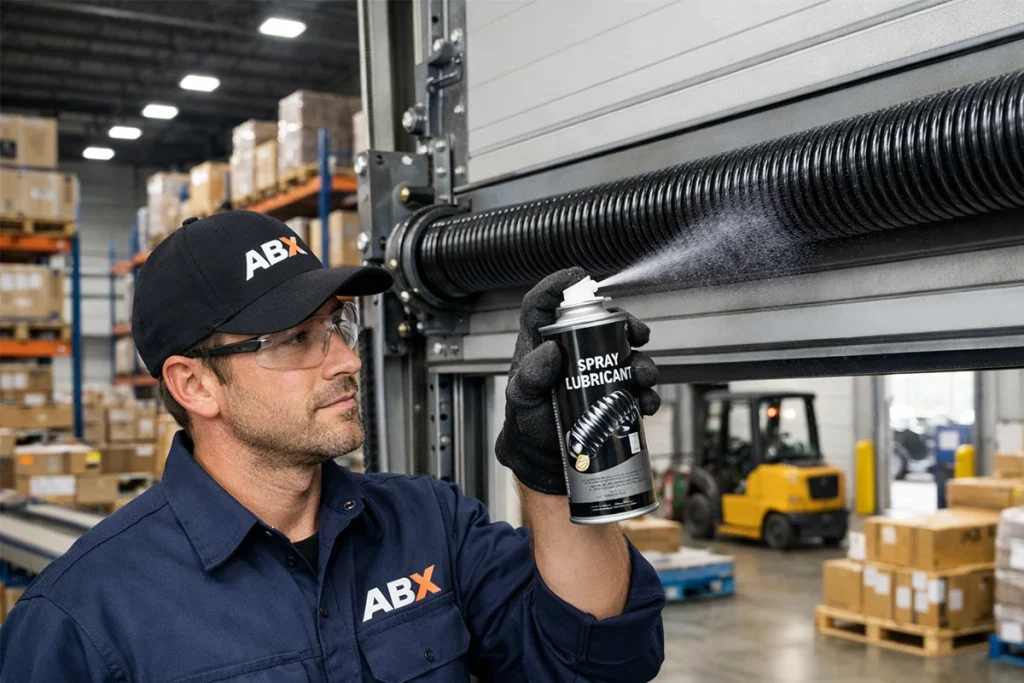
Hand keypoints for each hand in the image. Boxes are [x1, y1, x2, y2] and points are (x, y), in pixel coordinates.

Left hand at [495, 268, 660, 493]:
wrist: (545, 457)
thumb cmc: (528, 422)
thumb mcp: (522, 399)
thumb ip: (530, 376)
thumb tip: (551, 350)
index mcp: (542, 343)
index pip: (544, 305)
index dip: (558, 284)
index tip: (578, 277)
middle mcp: (574, 351)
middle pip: (602, 324)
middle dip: (626, 324)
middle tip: (637, 334)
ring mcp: (597, 372)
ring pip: (627, 355)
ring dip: (642, 362)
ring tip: (642, 377)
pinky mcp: (613, 395)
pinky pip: (637, 389)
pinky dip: (647, 394)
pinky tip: (645, 403)